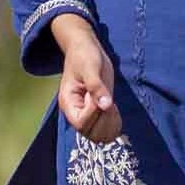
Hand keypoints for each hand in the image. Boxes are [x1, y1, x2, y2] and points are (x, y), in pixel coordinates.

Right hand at [54, 20, 123, 144]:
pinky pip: (104, 130)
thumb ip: (96, 87)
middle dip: (104, 121)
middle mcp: (75, 112)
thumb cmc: (85, 55)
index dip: (95, 114)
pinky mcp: (96, 113)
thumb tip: (105, 105)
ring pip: (98, 135)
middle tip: (111, 103)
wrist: (86, 49)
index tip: (104, 99)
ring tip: (113, 107)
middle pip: (89, 133)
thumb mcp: (91, 68)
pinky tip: (115, 111)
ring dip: (110, 124)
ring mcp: (86, 114)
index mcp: (68, 102)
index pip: (81, 122)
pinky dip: (113, 124)